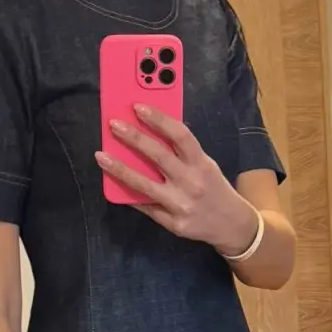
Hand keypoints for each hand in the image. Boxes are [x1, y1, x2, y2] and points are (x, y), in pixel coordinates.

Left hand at [95, 103, 259, 256]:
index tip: (137, 107)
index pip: (180, 135)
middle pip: (158, 156)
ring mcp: (181, 205)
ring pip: (144, 185)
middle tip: (113, 125)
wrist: (230, 225)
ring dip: (120, 169)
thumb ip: (182, 153)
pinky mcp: (173, 224)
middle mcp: (191, 183)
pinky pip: (146, 207)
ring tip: (101, 156)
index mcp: (201, 164)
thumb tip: (150, 133)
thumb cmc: (213, 188)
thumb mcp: (205, 165)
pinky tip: (113, 184)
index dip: (158, 119)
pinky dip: (129, 195)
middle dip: (134, 138)